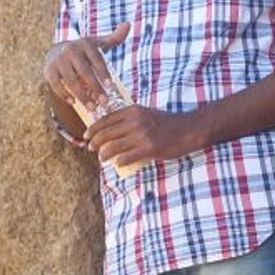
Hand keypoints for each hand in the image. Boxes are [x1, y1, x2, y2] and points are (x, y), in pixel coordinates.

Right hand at [44, 23, 129, 112]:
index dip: (103, 73)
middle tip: (104, 102)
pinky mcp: (48, 70)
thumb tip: (128, 25)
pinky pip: (56, 85)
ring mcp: (58, 60)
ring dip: (82, 95)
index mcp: (85, 43)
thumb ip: (114, 38)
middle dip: (95, 88)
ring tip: (92, 107)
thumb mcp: (98, 44)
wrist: (56, 51)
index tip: (110, 86)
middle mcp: (70, 50)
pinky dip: (64, 94)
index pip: (96, 59)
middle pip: (85, 72)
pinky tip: (74, 103)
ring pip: (71, 81)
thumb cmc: (84, 51)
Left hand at [86, 105, 203, 167]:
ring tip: (101, 157)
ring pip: (112, 147)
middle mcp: (135, 121)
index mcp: (133, 111)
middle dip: (94, 142)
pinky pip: (126, 157)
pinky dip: (118, 161)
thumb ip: (130, 118)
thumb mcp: (146, 114)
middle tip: (90, 148)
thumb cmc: (167, 123)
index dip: (93, 128)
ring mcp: (141, 135)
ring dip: (103, 154)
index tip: (86, 135)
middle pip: (106, 133)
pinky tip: (116, 163)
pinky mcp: (148, 149)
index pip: (106, 119)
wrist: (188, 129)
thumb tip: (111, 129)